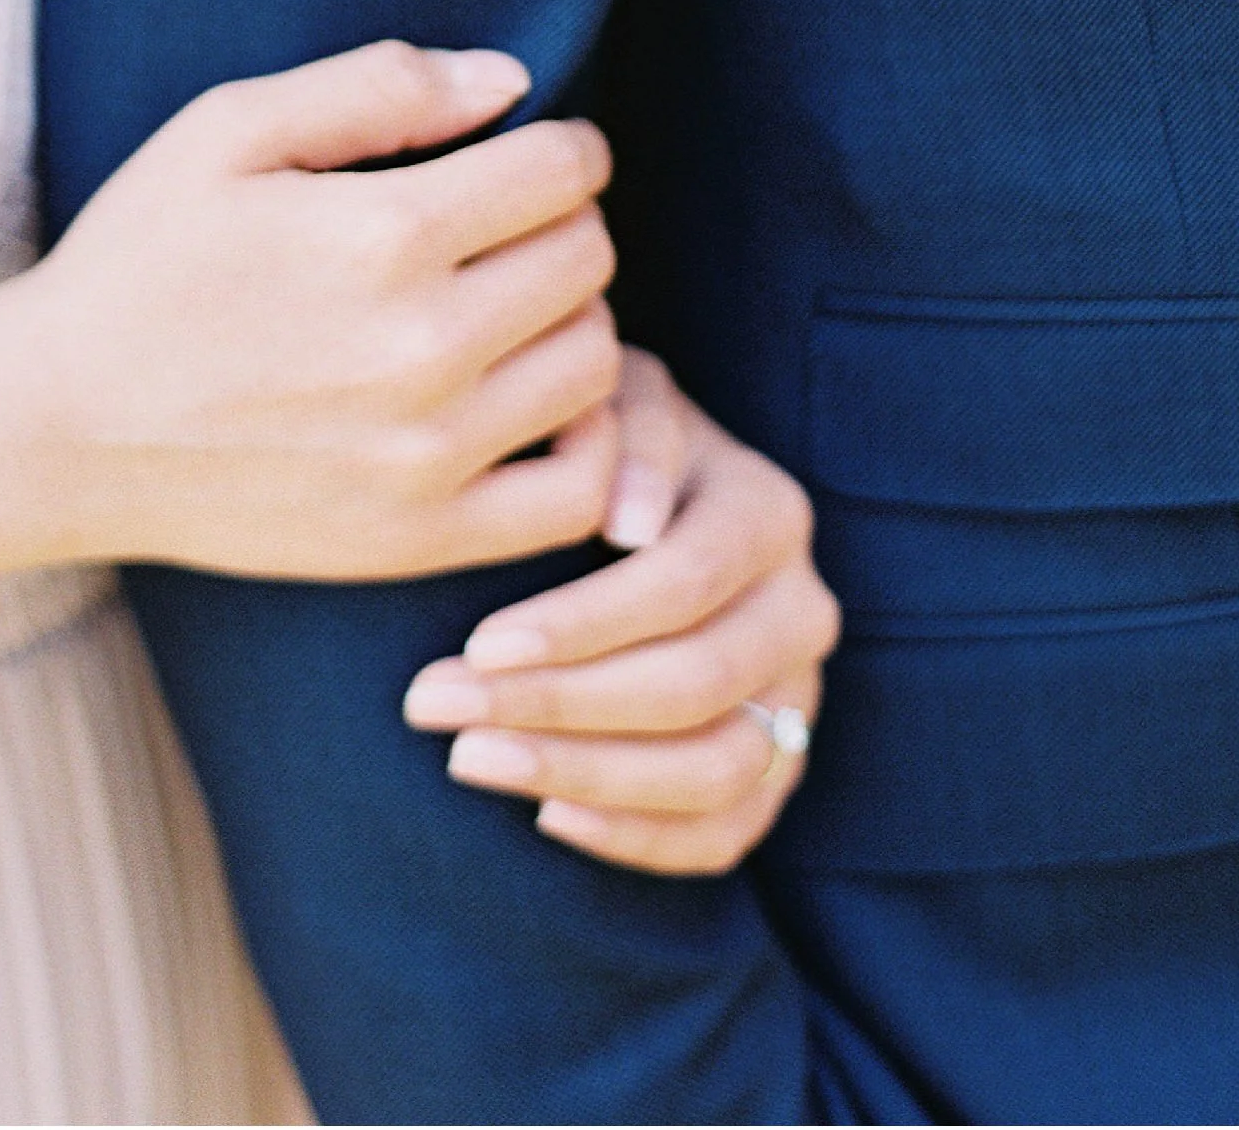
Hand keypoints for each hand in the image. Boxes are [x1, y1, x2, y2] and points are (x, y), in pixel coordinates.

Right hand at [0, 42, 622, 584]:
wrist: (56, 427)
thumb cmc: (139, 261)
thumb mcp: (227, 130)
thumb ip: (377, 86)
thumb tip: (511, 83)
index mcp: (380, 234)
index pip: (563, 171)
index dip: (563, 144)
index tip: (532, 151)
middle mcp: (422, 348)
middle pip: (588, 257)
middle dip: (563, 221)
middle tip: (506, 226)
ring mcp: (429, 455)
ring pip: (598, 361)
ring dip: (572, 317)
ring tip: (510, 305)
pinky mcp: (422, 539)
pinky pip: (579, 491)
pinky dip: (587, 440)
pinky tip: (530, 403)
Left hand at [399, 346, 838, 873]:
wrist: (640, 501)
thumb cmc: (605, 441)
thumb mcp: (609, 400)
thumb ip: (624, 432)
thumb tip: (628, 523)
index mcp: (767, 510)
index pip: (683, 585)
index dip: (581, 624)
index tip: (476, 644)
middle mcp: (801, 607)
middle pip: (695, 684)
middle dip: (559, 705)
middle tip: (437, 706)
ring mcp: (799, 694)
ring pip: (715, 769)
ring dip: (586, 775)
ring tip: (470, 759)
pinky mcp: (778, 763)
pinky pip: (725, 831)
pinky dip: (640, 837)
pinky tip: (545, 815)